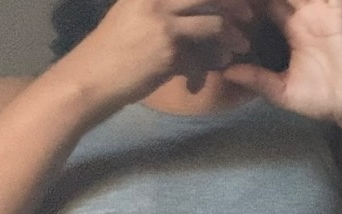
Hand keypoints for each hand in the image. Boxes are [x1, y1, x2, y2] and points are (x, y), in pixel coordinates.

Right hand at [62, 0, 254, 106]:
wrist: (92, 78)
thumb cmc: (112, 49)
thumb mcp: (134, 12)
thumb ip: (162, 6)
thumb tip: (198, 11)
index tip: (239, 2)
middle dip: (236, 4)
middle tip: (249, 16)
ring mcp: (164, 23)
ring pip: (214, 21)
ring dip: (232, 36)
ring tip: (240, 46)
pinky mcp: (168, 52)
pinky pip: (202, 57)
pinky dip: (209, 66)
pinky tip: (208, 74)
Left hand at [221, 0, 341, 123]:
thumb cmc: (317, 99)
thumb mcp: (280, 90)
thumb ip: (256, 78)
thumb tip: (226, 73)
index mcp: (288, 28)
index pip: (264, 4)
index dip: (248, 2)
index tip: (224, 0)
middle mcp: (304, 15)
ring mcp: (322, 11)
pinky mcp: (340, 13)